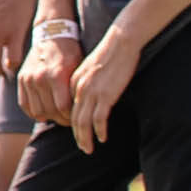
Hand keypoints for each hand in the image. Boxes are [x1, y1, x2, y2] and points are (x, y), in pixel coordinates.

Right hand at [16, 29, 75, 127]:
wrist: (53, 35)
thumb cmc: (70, 53)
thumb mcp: (78, 69)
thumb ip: (75, 90)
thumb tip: (79, 112)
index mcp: (56, 75)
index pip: (63, 107)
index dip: (71, 116)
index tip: (76, 117)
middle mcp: (40, 78)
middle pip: (50, 111)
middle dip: (61, 118)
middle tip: (68, 119)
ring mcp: (28, 79)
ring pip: (37, 111)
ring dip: (48, 116)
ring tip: (57, 115)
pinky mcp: (21, 79)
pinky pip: (24, 104)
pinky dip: (33, 112)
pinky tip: (44, 112)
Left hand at [68, 25, 140, 141]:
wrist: (120, 42)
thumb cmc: (110, 54)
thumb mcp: (91, 70)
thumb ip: (86, 84)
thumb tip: (89, 98)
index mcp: (73, 82)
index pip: (69, 109)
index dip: (73, 124)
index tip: (79, 133)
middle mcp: (78, 89)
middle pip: (73, 119)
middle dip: (78, 136)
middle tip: (83, 148)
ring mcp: (91, 92)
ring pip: (83, 122)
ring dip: (85, 138)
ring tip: (88, 149)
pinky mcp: (106, 95)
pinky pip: (99, 119)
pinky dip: (100, 131)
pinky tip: (103, 138)